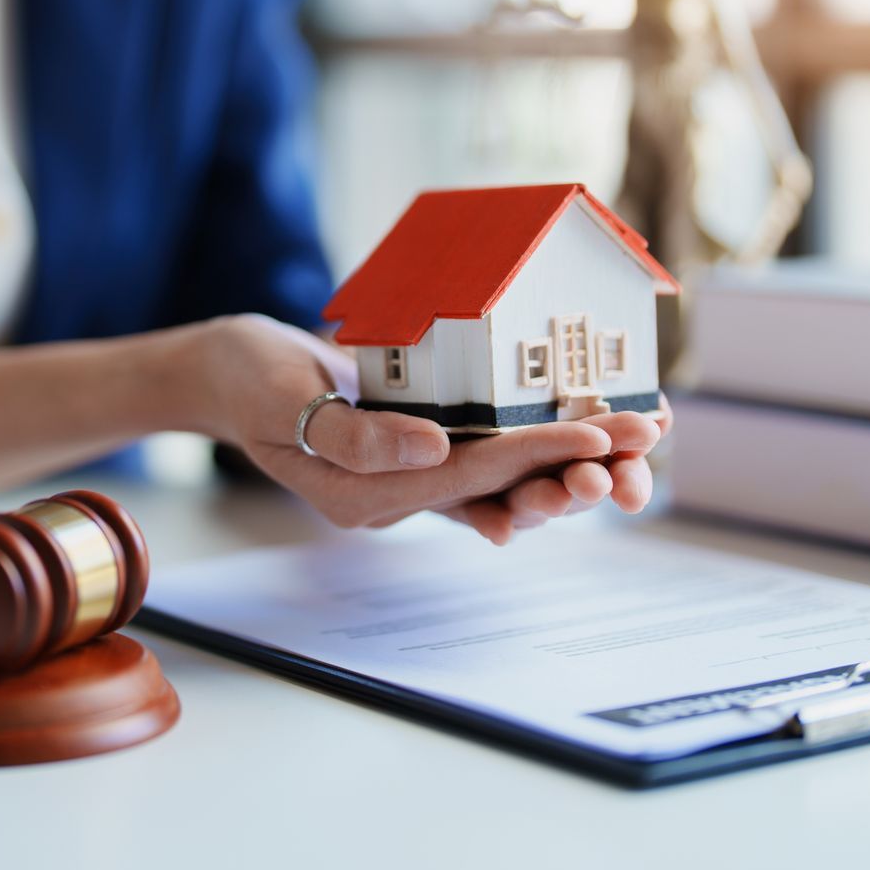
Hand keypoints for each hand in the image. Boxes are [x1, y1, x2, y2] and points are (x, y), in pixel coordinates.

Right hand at [189, 315, 667, 544]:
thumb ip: (356, 433)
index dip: (536, 452)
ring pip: (502, 480)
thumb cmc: (248, 380)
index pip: (468, 475)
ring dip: (568, 457)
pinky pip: (484, 460)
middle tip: (642, 436)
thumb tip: (435, 449)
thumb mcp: (285, 400)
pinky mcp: (416, 452)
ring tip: (632, 433)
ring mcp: (408, 476)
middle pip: (501, 487)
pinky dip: (534, 445)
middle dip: (574, 462)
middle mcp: (396, 496)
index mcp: (364, 495)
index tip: (597, 435)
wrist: (227, 374)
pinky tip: (583, 436)